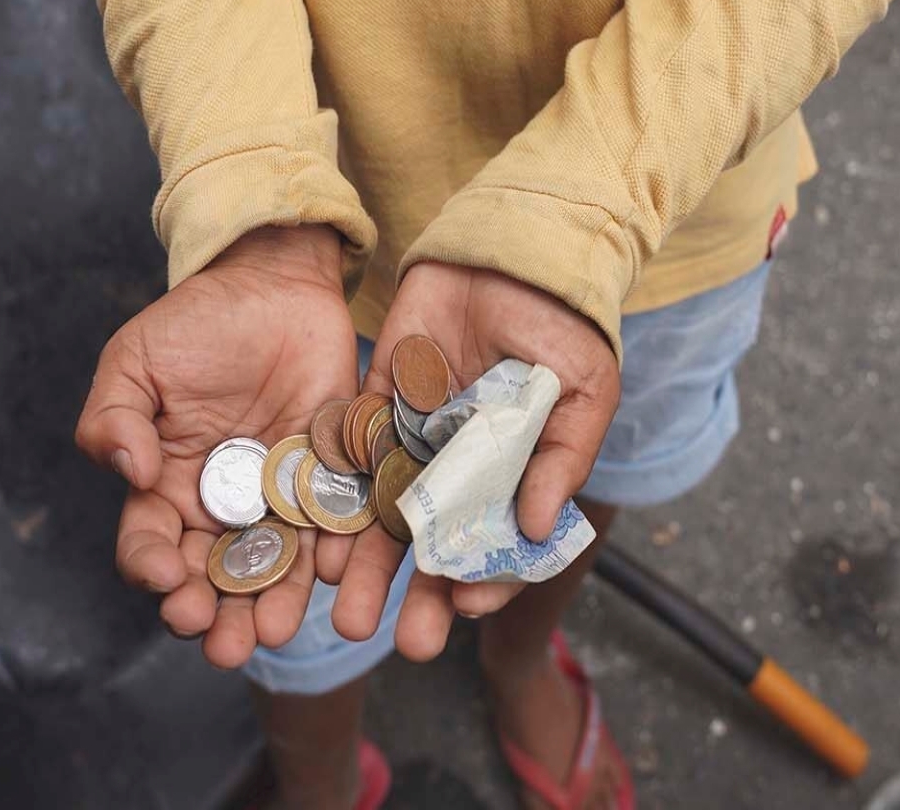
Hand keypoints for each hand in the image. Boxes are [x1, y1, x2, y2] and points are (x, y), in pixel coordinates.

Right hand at [76, 225, 359, 668]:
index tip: (167, 577)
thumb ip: (114, 418)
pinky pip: (334, 525)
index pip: (150, 545)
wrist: (274, 286)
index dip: (153, 569)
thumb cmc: (194, 326)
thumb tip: (129, 470)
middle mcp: (222, 506)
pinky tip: (331, 572)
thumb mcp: (135, 363)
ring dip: (272, 603)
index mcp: (166, 489)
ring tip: (272, 631)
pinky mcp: (331, 479)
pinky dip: (334, 551)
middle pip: (213, 576)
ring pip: (276, 565)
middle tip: (220, 641)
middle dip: (215, 614)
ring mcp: (279, 497)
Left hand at [321, 262, 619, 659]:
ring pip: (382, 518)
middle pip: (432, 548)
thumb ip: (560, 460)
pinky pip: (349, 458)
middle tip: (406, 644)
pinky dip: (333, 497)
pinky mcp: (375, 407)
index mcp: (512, 480)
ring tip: (343, 611)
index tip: (465, 604)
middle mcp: (458, 475)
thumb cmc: (563, 329)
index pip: (495, 548)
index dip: (484, 581)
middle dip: (417, 597)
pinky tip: (316, 535)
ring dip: (364, 566)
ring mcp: (414, 444)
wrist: (514, 255)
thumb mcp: (583, 395)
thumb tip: (536, 531)